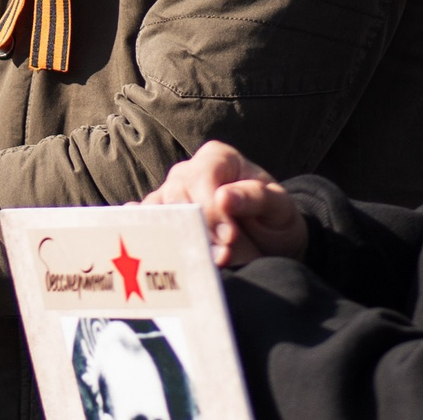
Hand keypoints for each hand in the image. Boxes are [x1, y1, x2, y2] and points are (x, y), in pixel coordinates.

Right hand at [144, 141, 306, 265]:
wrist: (270, 245)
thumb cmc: (274, 218)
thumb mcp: (279, 206)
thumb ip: (255, 197)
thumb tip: (222, 198)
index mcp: (217, 159)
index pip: (201, 178)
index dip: (210, 208)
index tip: (229, 237)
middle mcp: (188, 173)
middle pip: (175, 195)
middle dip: (196, 228)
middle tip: (220, 255)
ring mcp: (170, 197)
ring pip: (155, 210)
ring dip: (174, 239)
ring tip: (197, 262)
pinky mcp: (162, 221)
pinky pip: (144, 225)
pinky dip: (146, 239)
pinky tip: (153, 253)